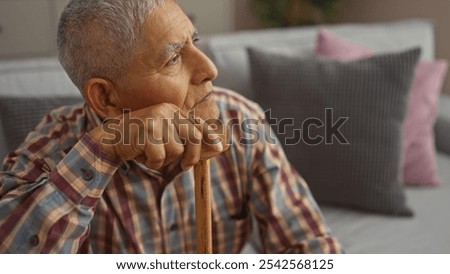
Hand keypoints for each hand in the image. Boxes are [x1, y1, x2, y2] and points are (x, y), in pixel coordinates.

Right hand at [89, 103, 225, 170]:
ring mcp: (156, 120)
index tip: (220, 148)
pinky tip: (141, 155)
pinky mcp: (147, 132)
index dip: (210, 137)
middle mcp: (166, 111)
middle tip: (185, 166)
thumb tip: (219, 147)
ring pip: (176, 149)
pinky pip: (160, 156)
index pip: (197, 124)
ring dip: (165, 160)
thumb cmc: (141, 141)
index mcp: (172, 110)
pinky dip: (152, 162)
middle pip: (193, 137)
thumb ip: (188, 142)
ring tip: (150, 153)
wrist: (110, 139)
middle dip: (192, 156)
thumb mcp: (166, 139)